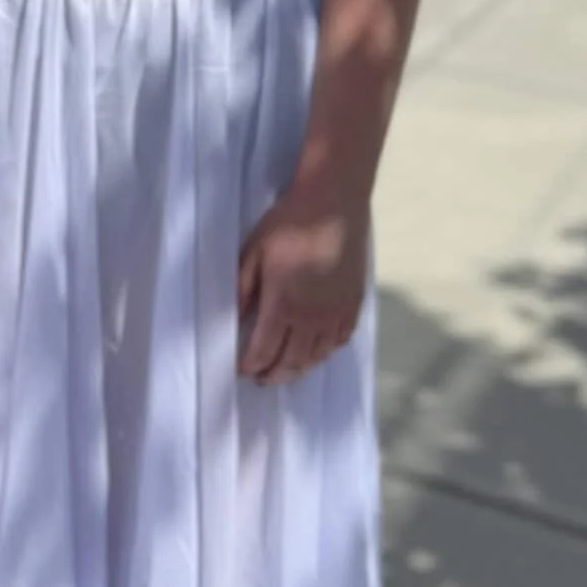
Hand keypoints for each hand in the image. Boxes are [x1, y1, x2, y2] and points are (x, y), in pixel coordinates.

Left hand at [238, 188, 369, 383]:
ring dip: (300, 370)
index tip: (241, 371)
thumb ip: (244, 289)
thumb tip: (233, 319)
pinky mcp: (354, 304)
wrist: (334, 205)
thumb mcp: (254, 253)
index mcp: (283, 305)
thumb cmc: (288, 225)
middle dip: (274, 375)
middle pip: (292, 360)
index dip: (252, 365)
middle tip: (262, 381)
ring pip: (318, 356)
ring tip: (286, 374)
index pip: (264, 350)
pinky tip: (317, 355)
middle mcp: (312, 318)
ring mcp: (336, 313)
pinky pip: (340, 341)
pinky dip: (326, 354)